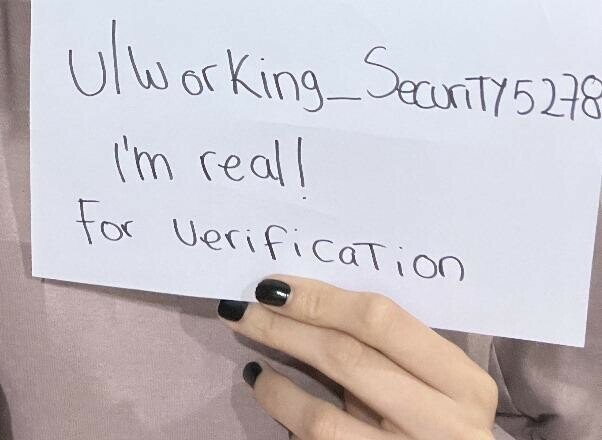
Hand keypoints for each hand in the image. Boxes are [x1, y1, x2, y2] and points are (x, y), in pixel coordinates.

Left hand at [218, 276, 496, 438]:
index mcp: (464, 383)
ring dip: (277, 379)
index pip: (382, 321)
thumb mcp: (435, 386)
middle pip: (349, 358)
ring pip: (325, 416)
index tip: (274, 284)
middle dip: (287, 328)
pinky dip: (285, 411)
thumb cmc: (442, 423)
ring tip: (250, 351)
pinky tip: (266, 386)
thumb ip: (391, 352)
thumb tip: (309, 300)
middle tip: (244, 308)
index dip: (321, 299)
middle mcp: (447, 425)